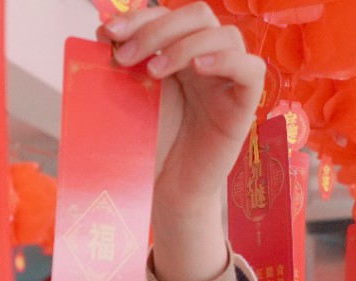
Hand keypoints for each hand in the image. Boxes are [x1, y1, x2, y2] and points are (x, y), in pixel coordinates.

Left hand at [103, 2, 265, 280]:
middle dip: (157, 29)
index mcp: (181, 51)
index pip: (168, 14)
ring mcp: (228, 79)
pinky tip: (199, 68)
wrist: (164, 189)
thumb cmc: (150, 145)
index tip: (108, 33)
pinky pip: (251, 68)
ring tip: (156, 71)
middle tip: (126, 57)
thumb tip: (103, 29)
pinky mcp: (245, 103)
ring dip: (185, 44)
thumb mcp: (130, 97)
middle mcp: (208, 58)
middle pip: (198, 14)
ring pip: (225, 34)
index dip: (140, 17)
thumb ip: (122, 62)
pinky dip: (226, 60)